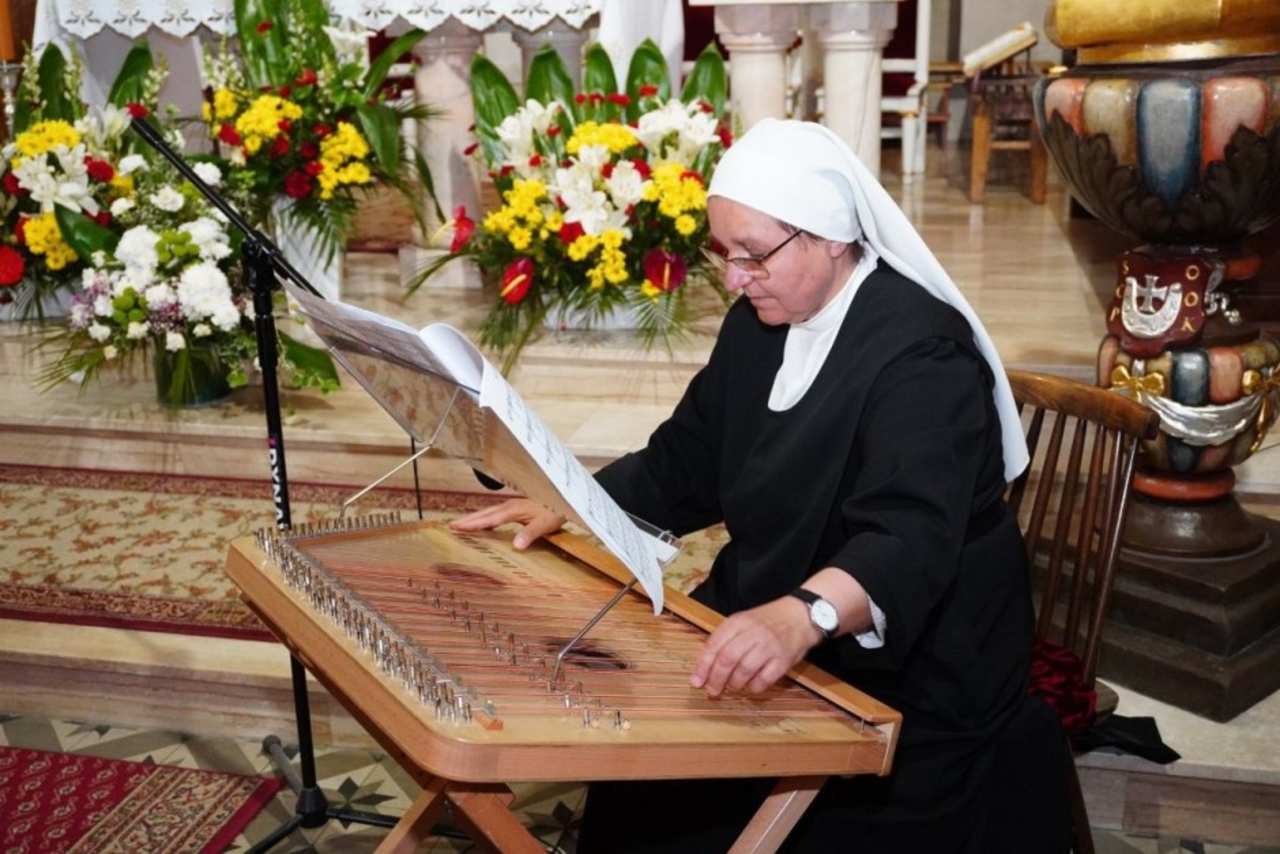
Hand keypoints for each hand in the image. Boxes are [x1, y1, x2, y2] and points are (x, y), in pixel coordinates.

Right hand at [448, 498, 563, 548]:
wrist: (566, 498)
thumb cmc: (556, 510)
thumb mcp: (545, 524)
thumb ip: (530, 533)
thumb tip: (516, 545)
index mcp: (513, 510)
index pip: (489, 519)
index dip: (473, 524)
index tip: (458, 527)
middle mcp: (510, 506)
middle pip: (485, 513)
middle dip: (468, 520)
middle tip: (451, 526)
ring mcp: (513, 505)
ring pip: (489, 512)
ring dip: (475, 518)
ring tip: (461, 524)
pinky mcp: (517, 507)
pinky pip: (496, 513)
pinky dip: (486, 518)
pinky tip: (484, 523)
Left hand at [690, 596, 822, 696]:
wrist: (801, 615)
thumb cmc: (768, 621)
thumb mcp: (744, 621)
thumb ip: (726, 640)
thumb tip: (705, 668)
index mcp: (738, 622)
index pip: (714, 645)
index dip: (702, 666)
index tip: (696, 682)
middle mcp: (753, 632)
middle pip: (727, 659)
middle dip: (716, 679)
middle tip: (713, 690)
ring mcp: (769, 646)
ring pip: (744, 671)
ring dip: (735, 684)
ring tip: (734, 686)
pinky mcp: (783, 660)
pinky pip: (763, 680)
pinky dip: (754, 687)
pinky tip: (751, 686)